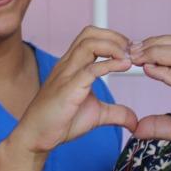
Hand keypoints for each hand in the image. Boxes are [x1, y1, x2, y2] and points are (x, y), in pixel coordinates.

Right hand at [11, 26, 138, 154]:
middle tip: (132, 52)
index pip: (91, 36)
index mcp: (72, 65)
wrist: (36, 137)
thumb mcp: (96, 115)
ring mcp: (66, 75)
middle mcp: (67, 65)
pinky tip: (124, 67)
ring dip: (113, 47)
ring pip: (88, 44)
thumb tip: (135, 121)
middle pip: (90, 33)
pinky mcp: (67, 89)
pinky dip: (109, 65)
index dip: (113, 38)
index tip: (130, 52)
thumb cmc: (60, 122)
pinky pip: (89, 69)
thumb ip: (116, 113)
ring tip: (128, 59)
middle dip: (115, 37)